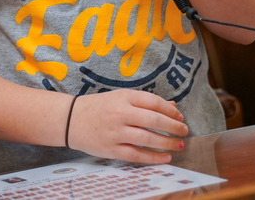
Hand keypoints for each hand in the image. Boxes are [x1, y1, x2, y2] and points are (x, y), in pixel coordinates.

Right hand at [67, 90, 186, 163]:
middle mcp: (120, 113)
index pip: (154, 102)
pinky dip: (152, 157)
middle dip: (173, 127)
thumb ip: (145, 102)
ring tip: (178, 144)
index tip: (180, 116)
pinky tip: (165, 158)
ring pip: (147, 139)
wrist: (70, 119)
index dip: (170, 110)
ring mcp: (116, 132)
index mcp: (124, 97)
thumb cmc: (98, 107)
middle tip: (184, 130)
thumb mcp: (120, 97)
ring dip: (166, 143)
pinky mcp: (111, 149)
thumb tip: (171, 106)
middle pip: (154, 120)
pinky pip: (136, 155)